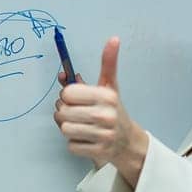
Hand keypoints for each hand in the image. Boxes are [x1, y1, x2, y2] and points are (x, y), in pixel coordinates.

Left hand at [54, 37, 149, 178]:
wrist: (128, 142)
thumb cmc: (114, 111)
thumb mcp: (111, 86)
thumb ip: (107, 64)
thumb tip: (113, 40)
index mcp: (107, 96)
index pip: (68, 93)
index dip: (66, 96)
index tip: (74, 98)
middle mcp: (105, 115)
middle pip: (63, 112)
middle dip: (64, 112)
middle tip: (74, 113)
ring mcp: (103, 135)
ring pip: (65, 129)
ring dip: (68, 128)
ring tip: (79, 125)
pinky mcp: (98, 151)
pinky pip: (71, 146)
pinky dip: (74, 143)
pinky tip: (85, 138)